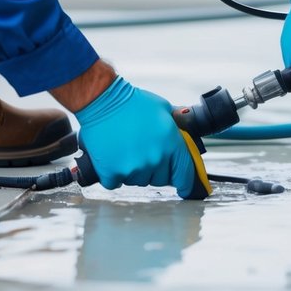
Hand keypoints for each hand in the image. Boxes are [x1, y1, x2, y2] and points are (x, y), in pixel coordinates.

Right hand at [75, 77, 200, 198]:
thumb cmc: (133, 103)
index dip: (186, 184)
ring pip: (139, 181)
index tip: (186, 188)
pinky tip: (114, 156)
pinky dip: (115, 174)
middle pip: (161, 179)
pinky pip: (116, 182)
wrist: (103, 102)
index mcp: (171, 145)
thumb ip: (177, 126)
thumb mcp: (164, 109)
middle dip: (156, 169)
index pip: (184, 175)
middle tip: (145, 152)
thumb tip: (187, 132)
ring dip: (135, 171)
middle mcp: (154, 160)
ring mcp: (133, 168)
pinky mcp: (112, 173)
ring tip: (128, 149)